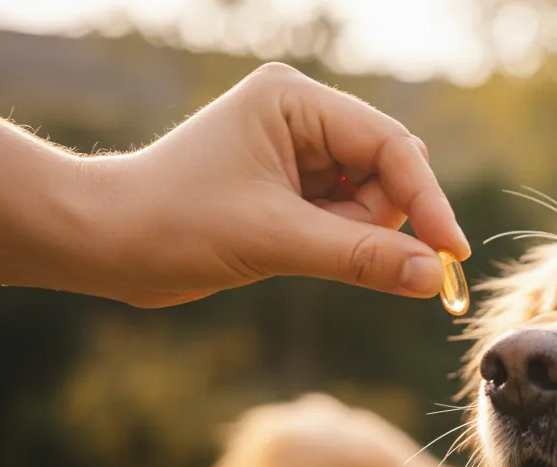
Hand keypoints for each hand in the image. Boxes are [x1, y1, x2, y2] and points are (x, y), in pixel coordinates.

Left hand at [87, 63, 469, 305]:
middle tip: (354, 257)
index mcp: (295, 100)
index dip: (426, 201)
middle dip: (383, 220)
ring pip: (371, 199)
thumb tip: (434, 276)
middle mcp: (301, 115)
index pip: (389, 147)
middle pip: (388, 171)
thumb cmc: (174, 224)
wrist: (105, 243)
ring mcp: (297, 150)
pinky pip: (346, 217)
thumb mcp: (276, 241)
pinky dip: (340, 242)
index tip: (451, 252)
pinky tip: (296, 249)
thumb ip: (362, 256)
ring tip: (295, 248)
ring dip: (356, 235)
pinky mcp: (290, 186)